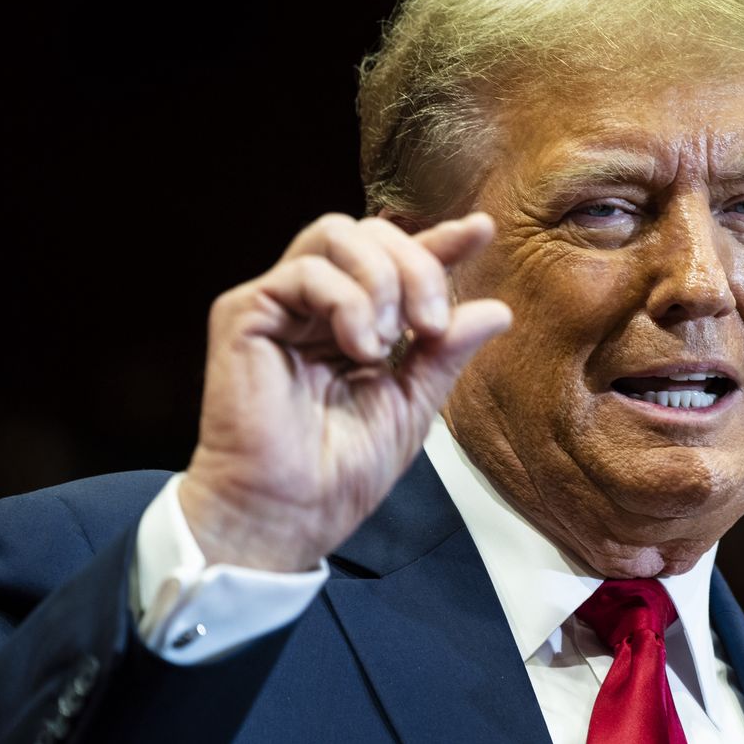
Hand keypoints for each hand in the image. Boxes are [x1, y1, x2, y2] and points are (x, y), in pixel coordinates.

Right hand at [179, 212, 510, 571]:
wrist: (289, 513)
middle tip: (432, 326)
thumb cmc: (341, 470)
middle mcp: (316, 304)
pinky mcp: (246, 312)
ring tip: (389, 341)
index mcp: (356, 321)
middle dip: (417, 266)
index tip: (481, 231)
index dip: (442, 241)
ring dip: (382, 280)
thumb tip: (497, 310)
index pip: (399, 260)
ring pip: (338, 233)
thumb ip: (448, 353)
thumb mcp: (414, 403)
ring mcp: (280, 304)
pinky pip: (306, 270)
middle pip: (371, 232)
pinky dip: (348, 301)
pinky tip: (360, 348)